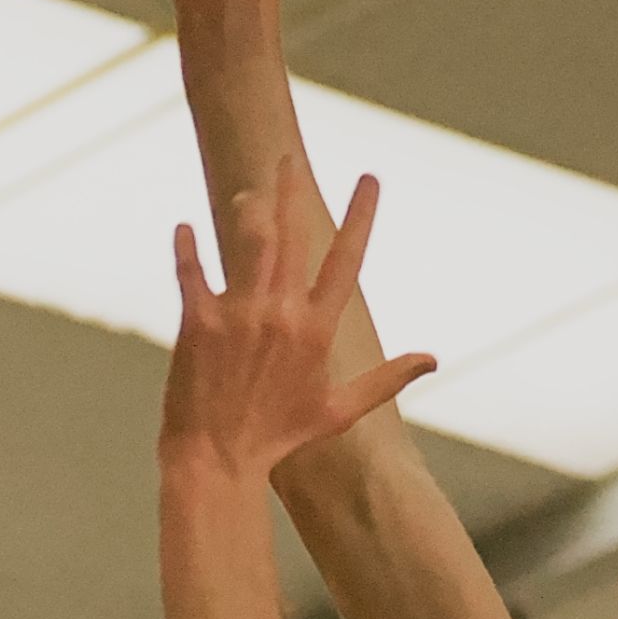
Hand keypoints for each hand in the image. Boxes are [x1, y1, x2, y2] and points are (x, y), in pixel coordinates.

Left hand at [161, 161, 434, 479]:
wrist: (217, 461)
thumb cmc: (278, 439)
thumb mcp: (339, 411)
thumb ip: (387, 378)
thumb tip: (434, 358)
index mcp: (317, 330)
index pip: (347, 259)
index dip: (360, 215)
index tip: (370, 179)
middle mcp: (281, 313)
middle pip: (293, 233)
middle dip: (292, 188)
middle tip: (290, 156)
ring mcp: (238, 314)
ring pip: (247, 239)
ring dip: (248, 209)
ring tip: (249, 192)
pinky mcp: (197, 321)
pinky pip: (191, 269)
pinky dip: (187, 246)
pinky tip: (183, 227)